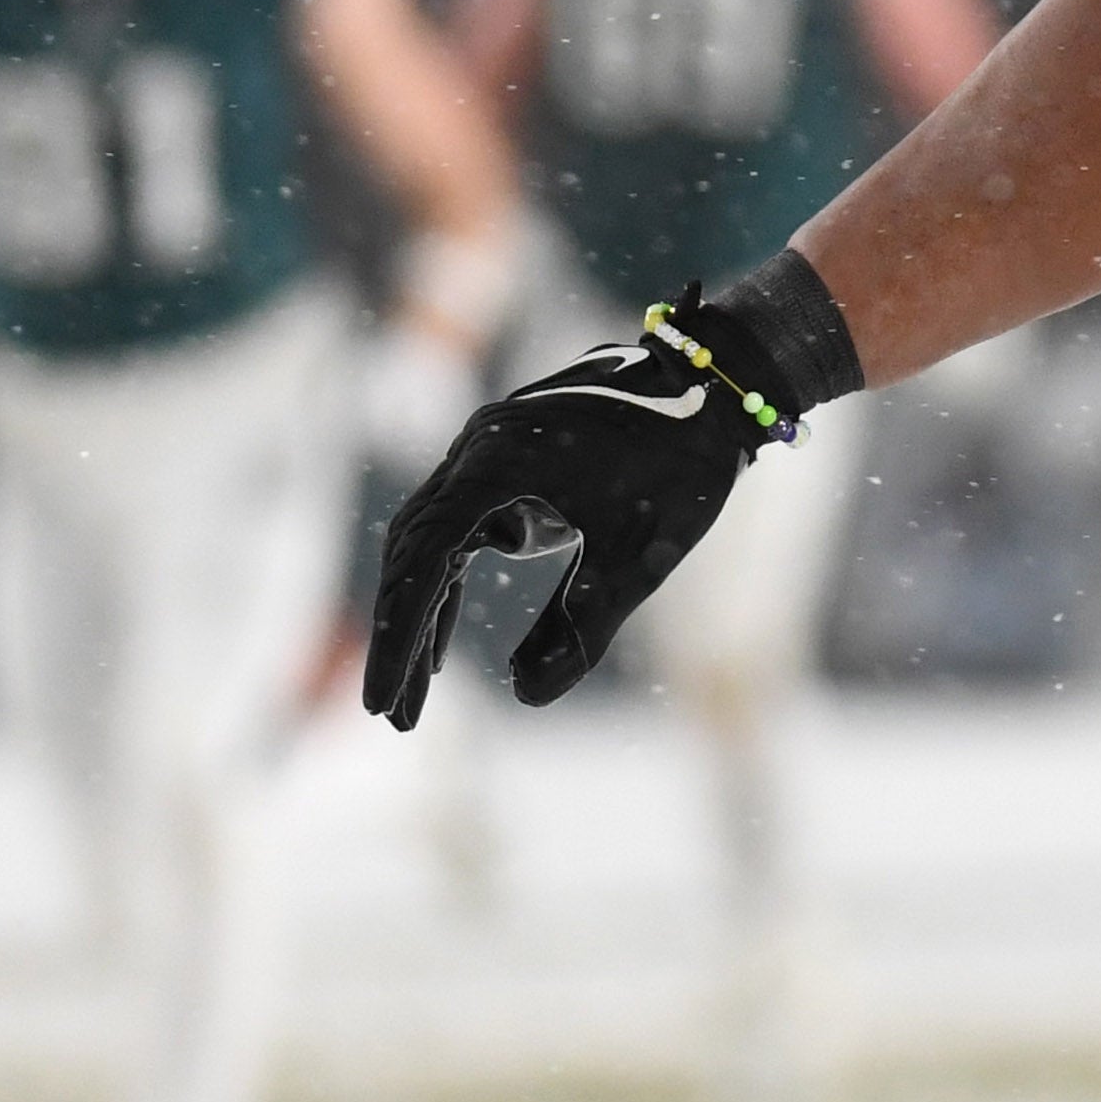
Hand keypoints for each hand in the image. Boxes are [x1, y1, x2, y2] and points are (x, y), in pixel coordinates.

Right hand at [361, 322, 770, 726]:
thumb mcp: (639, 557)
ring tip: (414, 697)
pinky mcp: (504, 460)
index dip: (400, 637)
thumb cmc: (683, 468)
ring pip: (430, 545)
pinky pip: (457, 530)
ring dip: (421, 618)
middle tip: (394, 715)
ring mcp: (486, 450)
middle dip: (402, 638)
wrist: (717, 386)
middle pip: (413, 555)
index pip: (424, 563)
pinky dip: (448, 586)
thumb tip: (526, 698)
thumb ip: (582, 628)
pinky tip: (441, 643)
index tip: (383, 703)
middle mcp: (476, 449)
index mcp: (497, 464)